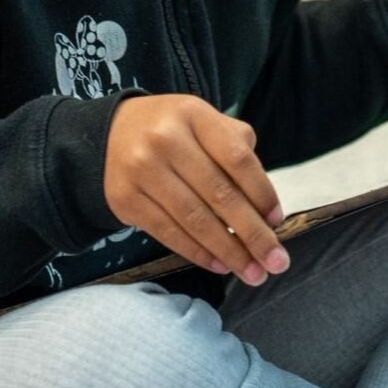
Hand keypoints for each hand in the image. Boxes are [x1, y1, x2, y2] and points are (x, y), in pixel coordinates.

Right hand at [103, 94, 288, 285]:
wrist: (110, 133)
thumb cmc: (174, 131)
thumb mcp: (204, 122)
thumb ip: (236, 149)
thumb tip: (265, 207)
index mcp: (194, 115)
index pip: (237, 158)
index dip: (262, 193)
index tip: (277, 221)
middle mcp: (165, 139)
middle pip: (219, 194)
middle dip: (253, 234)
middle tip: (276, 262)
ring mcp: (142, 170)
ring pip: (195, 219)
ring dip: (228, 251)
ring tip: (252, 272)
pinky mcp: (125, 199)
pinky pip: (168, 232)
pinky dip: (198, 252)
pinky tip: (220, 265)